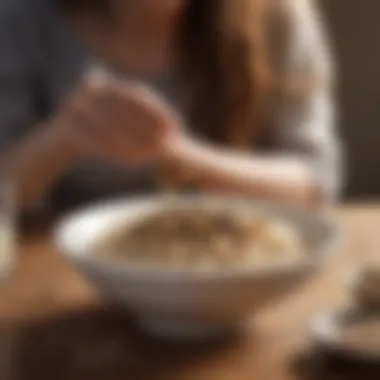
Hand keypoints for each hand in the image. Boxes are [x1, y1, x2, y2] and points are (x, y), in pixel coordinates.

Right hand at [50, 73, 180, 166]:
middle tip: (169, 145)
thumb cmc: (98, 129)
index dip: (159, 111)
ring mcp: (73, 107)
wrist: (58, 139)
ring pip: (112, 128)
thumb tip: (175, 134)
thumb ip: (142, 123)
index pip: (137, 94)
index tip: (178, 127)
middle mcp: (88, 89)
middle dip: (150, 129)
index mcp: (104, 81)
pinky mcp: (65, 130)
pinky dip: (118, 153)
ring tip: (155, 157)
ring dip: (136, 144)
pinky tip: (136, 163)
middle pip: (126, 110)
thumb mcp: (118, 120)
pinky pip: (97, 144)